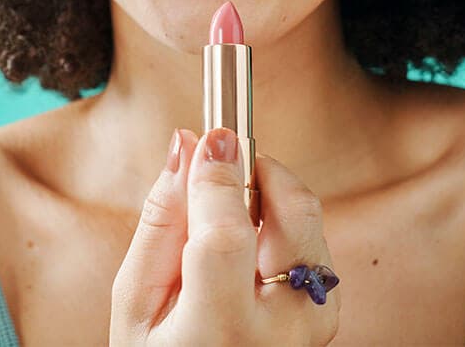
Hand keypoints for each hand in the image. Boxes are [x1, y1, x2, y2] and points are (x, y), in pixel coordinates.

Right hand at [109, 127, 339, 345]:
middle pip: (293, 209)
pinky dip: (278, 219)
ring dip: (265, 195)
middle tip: (217, 169)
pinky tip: (247, 243)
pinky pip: (311, 234)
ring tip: (224, 219)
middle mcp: (286, 326)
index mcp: (221, 333)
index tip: (208, 137)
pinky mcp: (327, 304)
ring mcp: (316, 316)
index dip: (217, 177)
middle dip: (255, 170)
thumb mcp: (137, 305)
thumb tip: (186, 147)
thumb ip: (161, 219)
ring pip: (305, 213)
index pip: (227, 235)